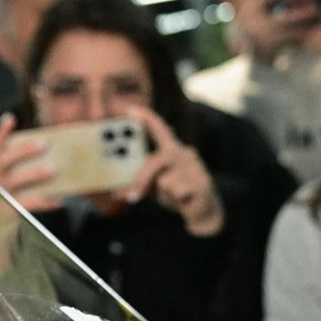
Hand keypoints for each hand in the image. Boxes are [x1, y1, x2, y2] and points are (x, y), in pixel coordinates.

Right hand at [0, 112, 62, 211]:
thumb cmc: (12, 196)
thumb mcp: (13, 179)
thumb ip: (26, 167)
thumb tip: (58, 157)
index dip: (1, 131)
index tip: (10, 117)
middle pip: (4, 159)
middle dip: (23, 150)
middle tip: (44, 144)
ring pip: (15, 180)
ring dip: (34, 173)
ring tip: (53, 170)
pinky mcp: (7, 210)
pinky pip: (26, 203)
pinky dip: (44, 201)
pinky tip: (59, 199)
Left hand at [120, 106, 223, 236]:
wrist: (203, 211)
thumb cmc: (176, 193)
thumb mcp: (155, 186)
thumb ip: (138, 183)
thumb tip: (116, 193)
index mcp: (173, 150)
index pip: (159, 129)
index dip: (145, 117)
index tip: (129, 109)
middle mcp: (184, 153)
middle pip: (157, 161)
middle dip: (142, 179)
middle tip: (131, 197)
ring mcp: (195, 167)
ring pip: (165, 181)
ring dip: (164, 194)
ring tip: (174, 197)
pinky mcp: (202, 183)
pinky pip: (177, 192)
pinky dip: (175, 201)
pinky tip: (185, 200)